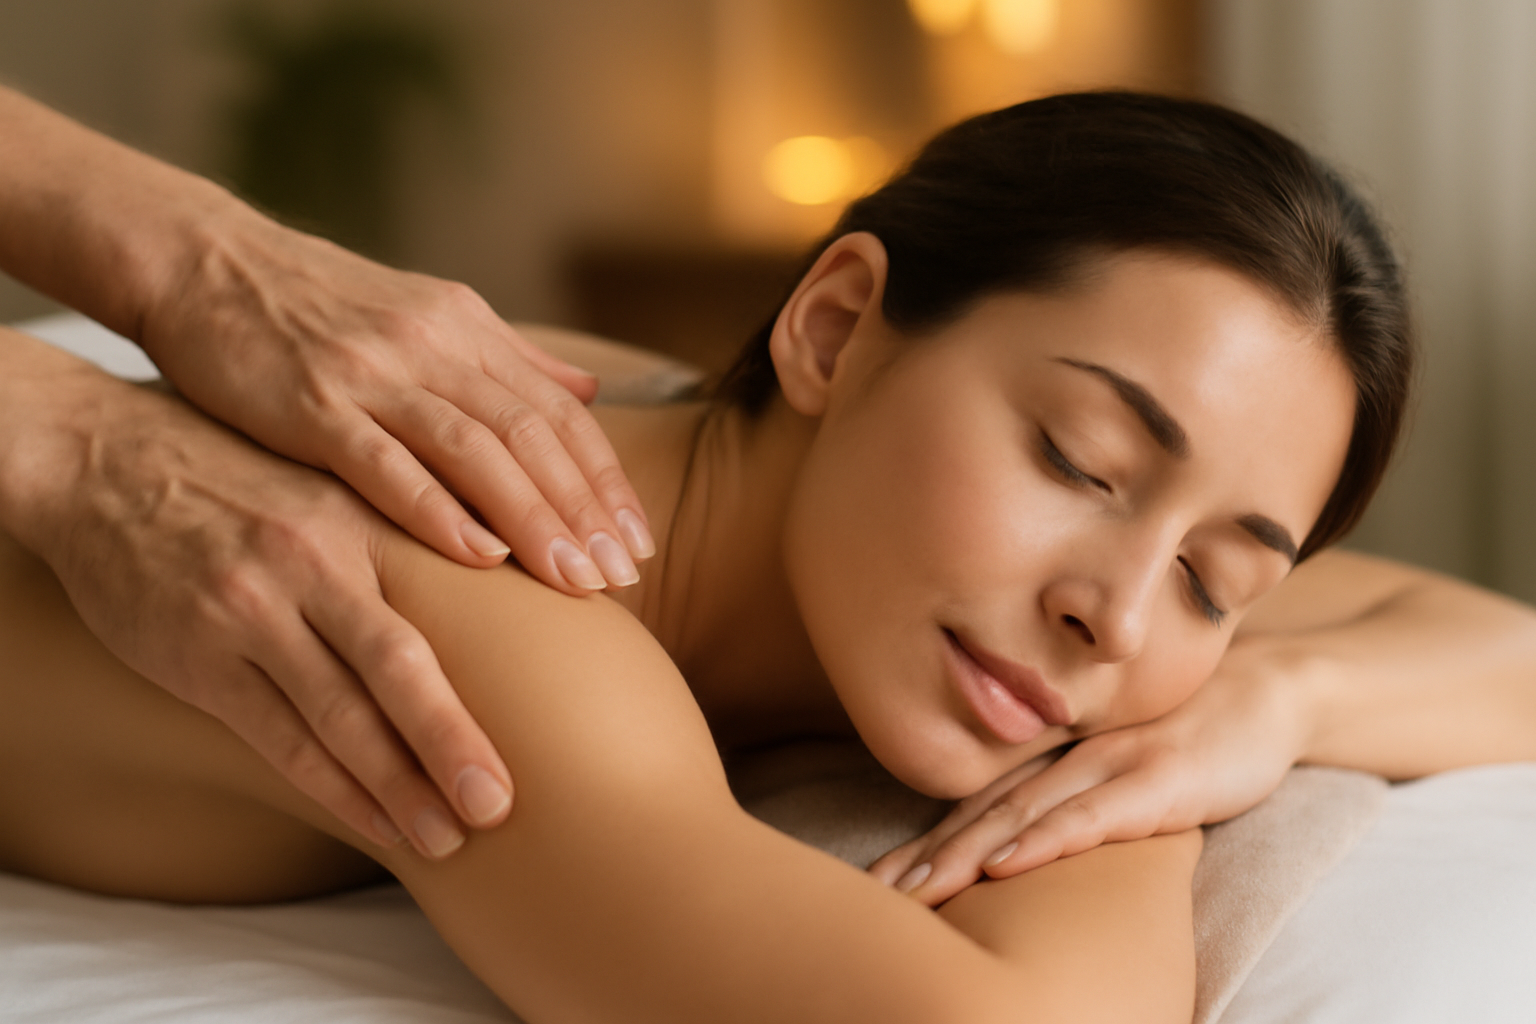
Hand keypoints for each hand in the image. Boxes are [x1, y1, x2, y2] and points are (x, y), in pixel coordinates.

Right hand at [5, 351, 502, 859]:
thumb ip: (413, 529)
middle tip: (501, 804)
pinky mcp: (200, 656)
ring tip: (447, 838)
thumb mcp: (338, 485)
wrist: (110, 463)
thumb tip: (508, 569)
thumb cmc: (247, 480)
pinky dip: (331, 787)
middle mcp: (311, 562)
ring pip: (337, 715)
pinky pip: (277, 737)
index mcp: (362, 519)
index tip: (557, 710)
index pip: (447, 597)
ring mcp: (251, 612)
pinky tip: (375, 822)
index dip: (502, 656)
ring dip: (395, 785)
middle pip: (398, 666)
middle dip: (452, 740)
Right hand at [140, 207, 654, 594]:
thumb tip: (591, 389)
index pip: (560, 413)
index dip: (605, 480)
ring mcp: (373, 373)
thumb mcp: (429, 317)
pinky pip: (384, 459)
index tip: (639, 543)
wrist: (208, 262)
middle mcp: (434, 347)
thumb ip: (511, 360)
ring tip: (572, 580)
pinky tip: (478, 555)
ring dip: (531, 518)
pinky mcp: (311, 402)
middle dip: (584, 510)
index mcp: (467, 331)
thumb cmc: (321, 307)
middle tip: (623, 577)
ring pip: (474, 449)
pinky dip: (435, 506)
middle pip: (531, 435)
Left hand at [868, 637, 1311, 905]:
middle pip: (984, 815)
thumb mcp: (1121, 772)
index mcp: (1055, 762)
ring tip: (918, 891)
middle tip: (877, 897)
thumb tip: (1020, 850)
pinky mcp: (1157, 781)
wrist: (1268, 692)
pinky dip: (1044, 840)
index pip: (977, 809)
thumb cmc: (1190, 738)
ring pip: (1022, 816)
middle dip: (926, 860)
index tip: (876, 885)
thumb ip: (1073, 801)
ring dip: (964, 856)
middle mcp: (1069, 760)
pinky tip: (1007, 863)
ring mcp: (1110, 766)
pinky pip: (1091, 816)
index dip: (924, 846)